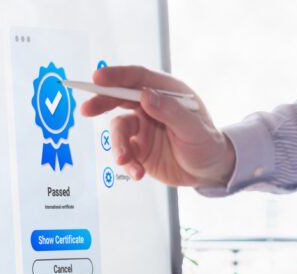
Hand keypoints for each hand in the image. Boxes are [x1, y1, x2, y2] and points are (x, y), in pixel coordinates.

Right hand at [78, 66, 235, 186]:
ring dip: (118, 146)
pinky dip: (127, 163)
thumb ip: (170, 111)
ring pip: (119, 130)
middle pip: (119, 98)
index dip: (117, 76)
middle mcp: (151, 106)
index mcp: (166, 92)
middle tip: (86, 110)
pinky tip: (138, 173)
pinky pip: (124, 153)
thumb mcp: (194, 129)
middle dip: (101, 102)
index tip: (98, 78)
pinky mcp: (138, 149)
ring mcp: (142, 127)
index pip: (138, 78)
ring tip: (125, 161)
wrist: (209, 172)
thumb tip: (145, 95)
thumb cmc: (207, 144)